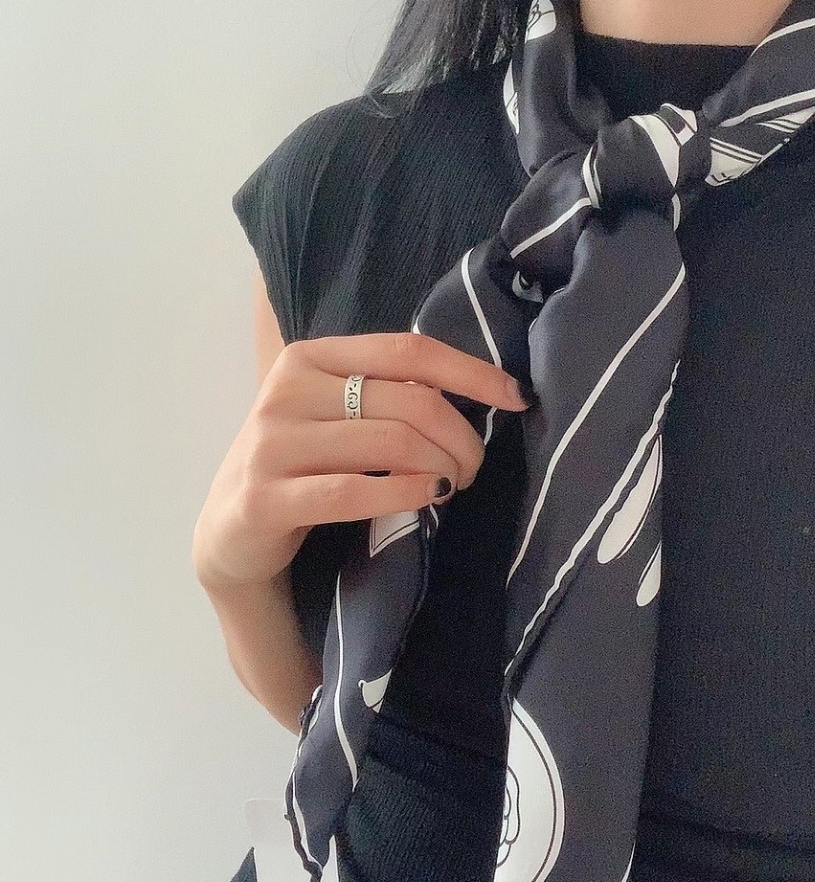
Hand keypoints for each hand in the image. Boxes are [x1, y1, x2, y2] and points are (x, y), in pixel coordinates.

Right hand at [192, 332, 530, 597]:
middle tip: (472, 468)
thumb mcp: (337, 414)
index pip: (408, 350)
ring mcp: (272, 443)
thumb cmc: (304, 465)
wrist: (231, 531)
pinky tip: (427, 498)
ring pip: (391, 443)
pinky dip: (405, 494)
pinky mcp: (265, 497)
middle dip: (462, 437)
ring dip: (441, 467)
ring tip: (451, 486)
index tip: (516, 398)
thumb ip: (388, 392)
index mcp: (311, 357)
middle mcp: (287, 389)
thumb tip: (484, 388)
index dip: (471, 371)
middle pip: (410, 401)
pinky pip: (354, 491)